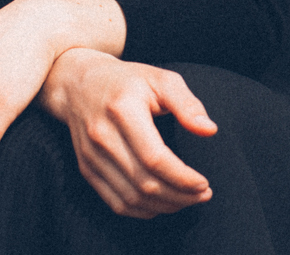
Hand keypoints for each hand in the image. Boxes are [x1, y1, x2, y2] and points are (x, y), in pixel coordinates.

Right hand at [40, 48, 216, 217]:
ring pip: (130, 197)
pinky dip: (142, 210)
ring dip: (164, 205)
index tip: (204, 183)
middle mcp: (102, 136)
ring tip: (188, 200)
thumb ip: (187, 104)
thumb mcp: (161, 79)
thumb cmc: (129, 81)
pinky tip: (163, 204)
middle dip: (179, 195)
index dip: (181, 177)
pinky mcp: (87, 169)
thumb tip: (209, 130)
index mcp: (123, 111)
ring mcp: (91, 156)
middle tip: (203, 194)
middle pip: (143, 182)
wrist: (79, 85)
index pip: (154, 158)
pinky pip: (115, 202)